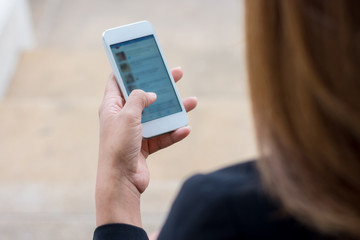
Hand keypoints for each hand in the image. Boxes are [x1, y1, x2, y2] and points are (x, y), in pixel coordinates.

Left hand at [96, 67, 196, 226]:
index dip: (128, 68)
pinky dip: (173, 133)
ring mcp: (134, 132)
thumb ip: (139, 99)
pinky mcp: (145, 147)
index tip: (141, 58)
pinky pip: (162, 136)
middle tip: (176, 73)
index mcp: (112, 107)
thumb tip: (150, 93)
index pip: (117, 81)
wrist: (121, 181)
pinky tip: (185, 129)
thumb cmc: (119, 146)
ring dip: (174, 110)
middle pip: (143, 96)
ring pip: (157, 116)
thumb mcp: (128, 115)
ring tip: (192, 102)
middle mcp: (123, 117)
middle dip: (160, 85)